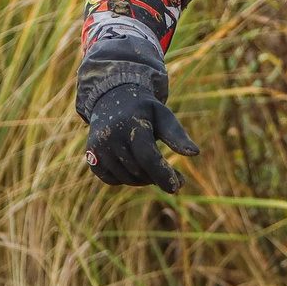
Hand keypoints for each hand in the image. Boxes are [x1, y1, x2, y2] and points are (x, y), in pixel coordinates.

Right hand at [78, 63, 199, 190]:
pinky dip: (126, 179)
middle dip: (158, 177)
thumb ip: (176, 134)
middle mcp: (110, 136)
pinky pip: (112, 180)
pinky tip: (135, 167)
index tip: (177, 186)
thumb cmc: (143, 109)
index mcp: (131, 124)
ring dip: (144, 179)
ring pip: (126, 178)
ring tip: (154, 168)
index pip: (148, 157)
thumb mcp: (163, 115)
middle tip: (175, 177)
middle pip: (139, 171)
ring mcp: (97, 148)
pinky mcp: (91, 157)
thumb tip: (195, 153)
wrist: (110, 99)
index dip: (163, 175)